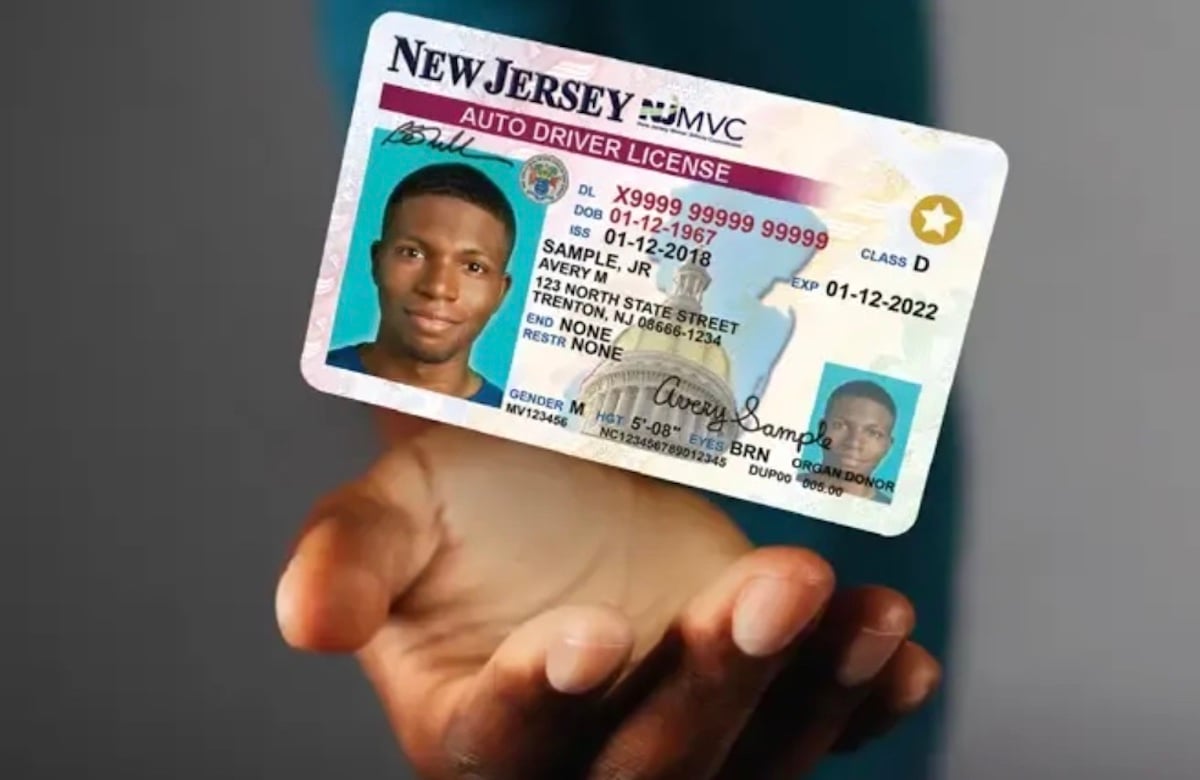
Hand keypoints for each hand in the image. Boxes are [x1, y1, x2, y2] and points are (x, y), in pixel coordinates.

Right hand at [275, 413, 940, 777]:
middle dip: (713, 684)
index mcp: (473, 724)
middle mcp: (580, 753)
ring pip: (745, 757)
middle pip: (648, 766)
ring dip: (810, 692)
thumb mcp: (393, 508)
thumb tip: (308, 620)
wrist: (554, 476)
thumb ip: (349, 558)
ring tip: (862, 611)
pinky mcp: (747, 699)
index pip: (502, 746)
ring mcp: (676, 731)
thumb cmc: (468, 496)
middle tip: (772, 583)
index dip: (543, 702)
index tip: (588, 634)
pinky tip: (895, 655)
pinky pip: (814, 731)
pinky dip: (860, 703)